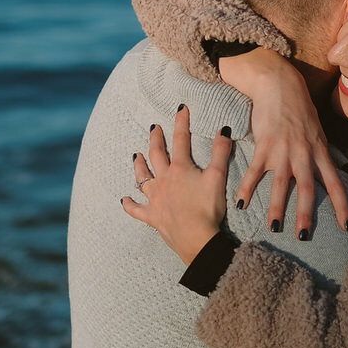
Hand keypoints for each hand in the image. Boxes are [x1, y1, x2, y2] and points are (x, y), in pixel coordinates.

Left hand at [122, 104, 232, 263]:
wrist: (197, 239)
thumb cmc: (208, 208)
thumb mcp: (218, 177)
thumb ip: (221, 152)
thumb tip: (223, 130)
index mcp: (180, 168)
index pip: (181, 139)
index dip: (181, 122)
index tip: (180, 108)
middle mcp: (164, 180)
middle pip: (156, 154)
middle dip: (155, 139)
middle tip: (154, 128)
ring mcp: (155, 198)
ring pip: (142, 178)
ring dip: (139, 166)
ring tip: (135, 155)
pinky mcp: (152, 216)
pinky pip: (136, 209)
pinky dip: (129, 204)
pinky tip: (124, 199)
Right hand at [218, 46, 347, 237]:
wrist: (280, 85)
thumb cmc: (300, 109)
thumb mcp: (317, 133)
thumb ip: (321, 155)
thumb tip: (331, 175)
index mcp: (319, 152)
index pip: (335, 183)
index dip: (341, 206)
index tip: (347, 226)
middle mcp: (304, 153)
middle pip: (307, 189)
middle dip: (305, 214)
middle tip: (303, 237)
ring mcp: (283, 150)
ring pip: (280, 184)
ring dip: (276, 207)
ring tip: (274, 228)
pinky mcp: (264, 144)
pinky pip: (254, 170)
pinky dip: (247, 188)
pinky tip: (240, 203)